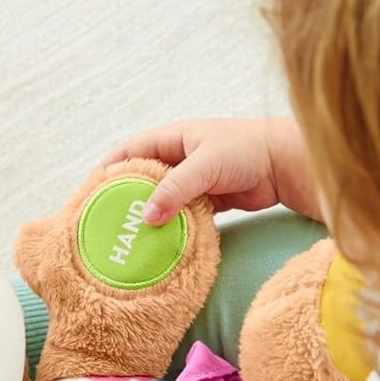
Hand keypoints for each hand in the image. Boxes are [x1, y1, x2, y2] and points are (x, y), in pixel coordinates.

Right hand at [103, 117, 320, 225]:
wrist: (287, 165)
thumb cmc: (248, 150)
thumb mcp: (206, 165)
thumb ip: (176, 189)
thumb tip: (146, 217)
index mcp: (174, 137)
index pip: (132, 150)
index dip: (111, 168)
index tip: (92, 191)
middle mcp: (181, 157)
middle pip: (144, 178)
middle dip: (127, 198)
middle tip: (108, 221)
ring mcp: (196, 179)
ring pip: (164, 199)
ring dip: (152, 216)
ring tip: (132, 238)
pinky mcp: (210, 199)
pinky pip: (184, 214)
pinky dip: (174, 227)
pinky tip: (164, 243)